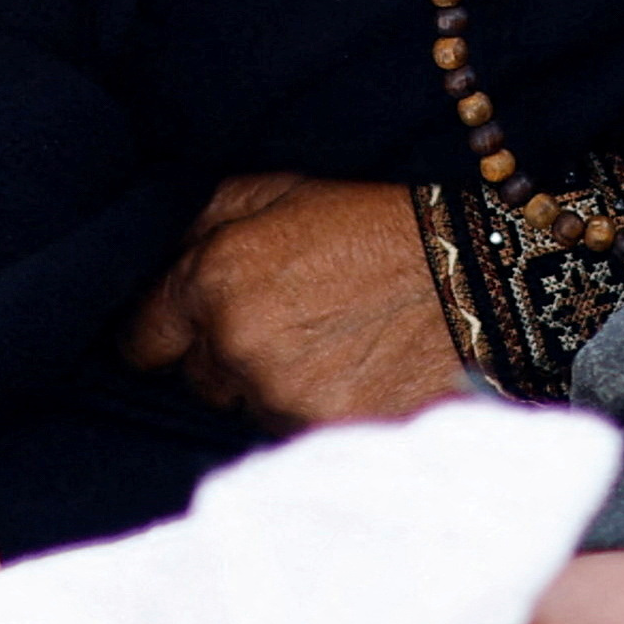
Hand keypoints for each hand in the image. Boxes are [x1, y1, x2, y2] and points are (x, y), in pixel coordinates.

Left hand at [122, 171, 470, 430]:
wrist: (481, 271)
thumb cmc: (378, 219)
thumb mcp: (283, 188)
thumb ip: (204, 226)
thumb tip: (155, 267)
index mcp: (214, 278)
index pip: (142, 340)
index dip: (163, 334)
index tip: (183, 332)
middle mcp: (237, 343)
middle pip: (199, 380)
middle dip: (229, 357)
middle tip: (293, 322)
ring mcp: (282, 395)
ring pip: (250, 411)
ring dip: (275, 388)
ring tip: (336, 346)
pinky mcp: (327, 433)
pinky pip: (295, 435)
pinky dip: (317, 413)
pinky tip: (358, 376)